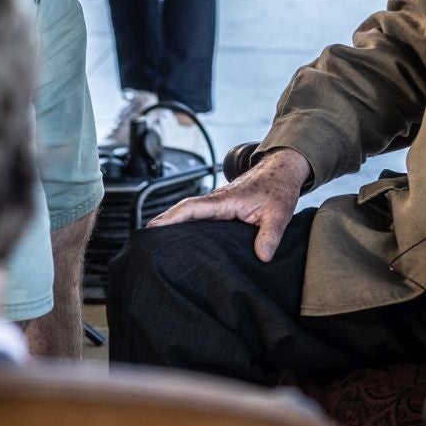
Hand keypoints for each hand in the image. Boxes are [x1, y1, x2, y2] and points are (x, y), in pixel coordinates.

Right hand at [146, 148, 308, 260]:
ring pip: (189, 214)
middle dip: (163, 224)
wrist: (282, 169)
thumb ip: (270, 235)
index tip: (153, 228)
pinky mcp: (221, 208)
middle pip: (183, 211)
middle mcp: (216, 200)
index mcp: (225, 200)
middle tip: (143, 244)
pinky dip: (185, 225)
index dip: (171, 218)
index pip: (191, 207)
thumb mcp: (279, 214)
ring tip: (154, 246)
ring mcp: (217, 203)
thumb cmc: (278, 188)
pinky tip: (179, 240)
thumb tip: (262, 256)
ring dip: (172, 225)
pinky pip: (198, 216)